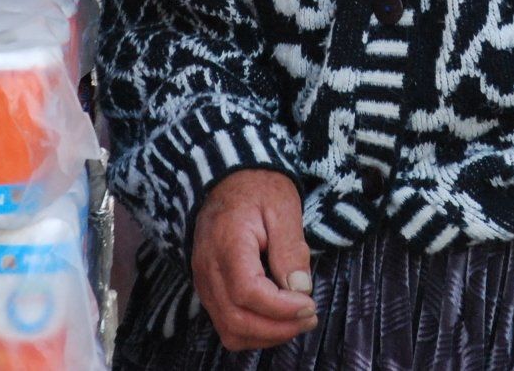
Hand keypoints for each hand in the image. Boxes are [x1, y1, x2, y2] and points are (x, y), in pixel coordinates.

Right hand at [192, 169, 316, 350]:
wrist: (229, 178)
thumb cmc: (258, 189)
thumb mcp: (283, 207)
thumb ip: (291, 249)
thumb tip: (300, 289)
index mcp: (227, 242)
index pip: (247, 291)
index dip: (280, 307)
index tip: (308, 304)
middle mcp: (208, 267)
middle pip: (236, 318)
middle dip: (277, 328)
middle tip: (309, 317)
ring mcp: (204, 281)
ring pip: (229, 329)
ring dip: (266, 335)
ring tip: (296, 322)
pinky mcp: (208, 288)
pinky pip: (226, 323)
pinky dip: (253, 332)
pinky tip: (277, 319)